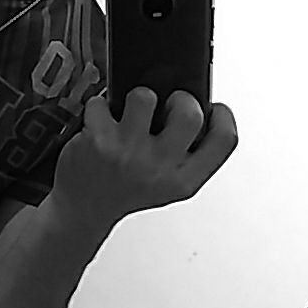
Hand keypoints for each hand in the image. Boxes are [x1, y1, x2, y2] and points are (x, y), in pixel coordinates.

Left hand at [48, 87, 238, 226]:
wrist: (83, 211)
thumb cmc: (124, 192)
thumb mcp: (167, 185)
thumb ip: (184, 154)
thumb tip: (193, 106)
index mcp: (183, 180)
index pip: (224, 142)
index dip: (224, 118)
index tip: (214, 108)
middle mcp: (158, 168)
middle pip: (189, 113)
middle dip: (179, 98)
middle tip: (165, 106)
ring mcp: (128, 153)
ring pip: (144, 96)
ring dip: (134, 98)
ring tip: (128, 114)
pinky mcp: (98, 141)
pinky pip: (102, 102)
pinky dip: (98, 107)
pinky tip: (100, 124)